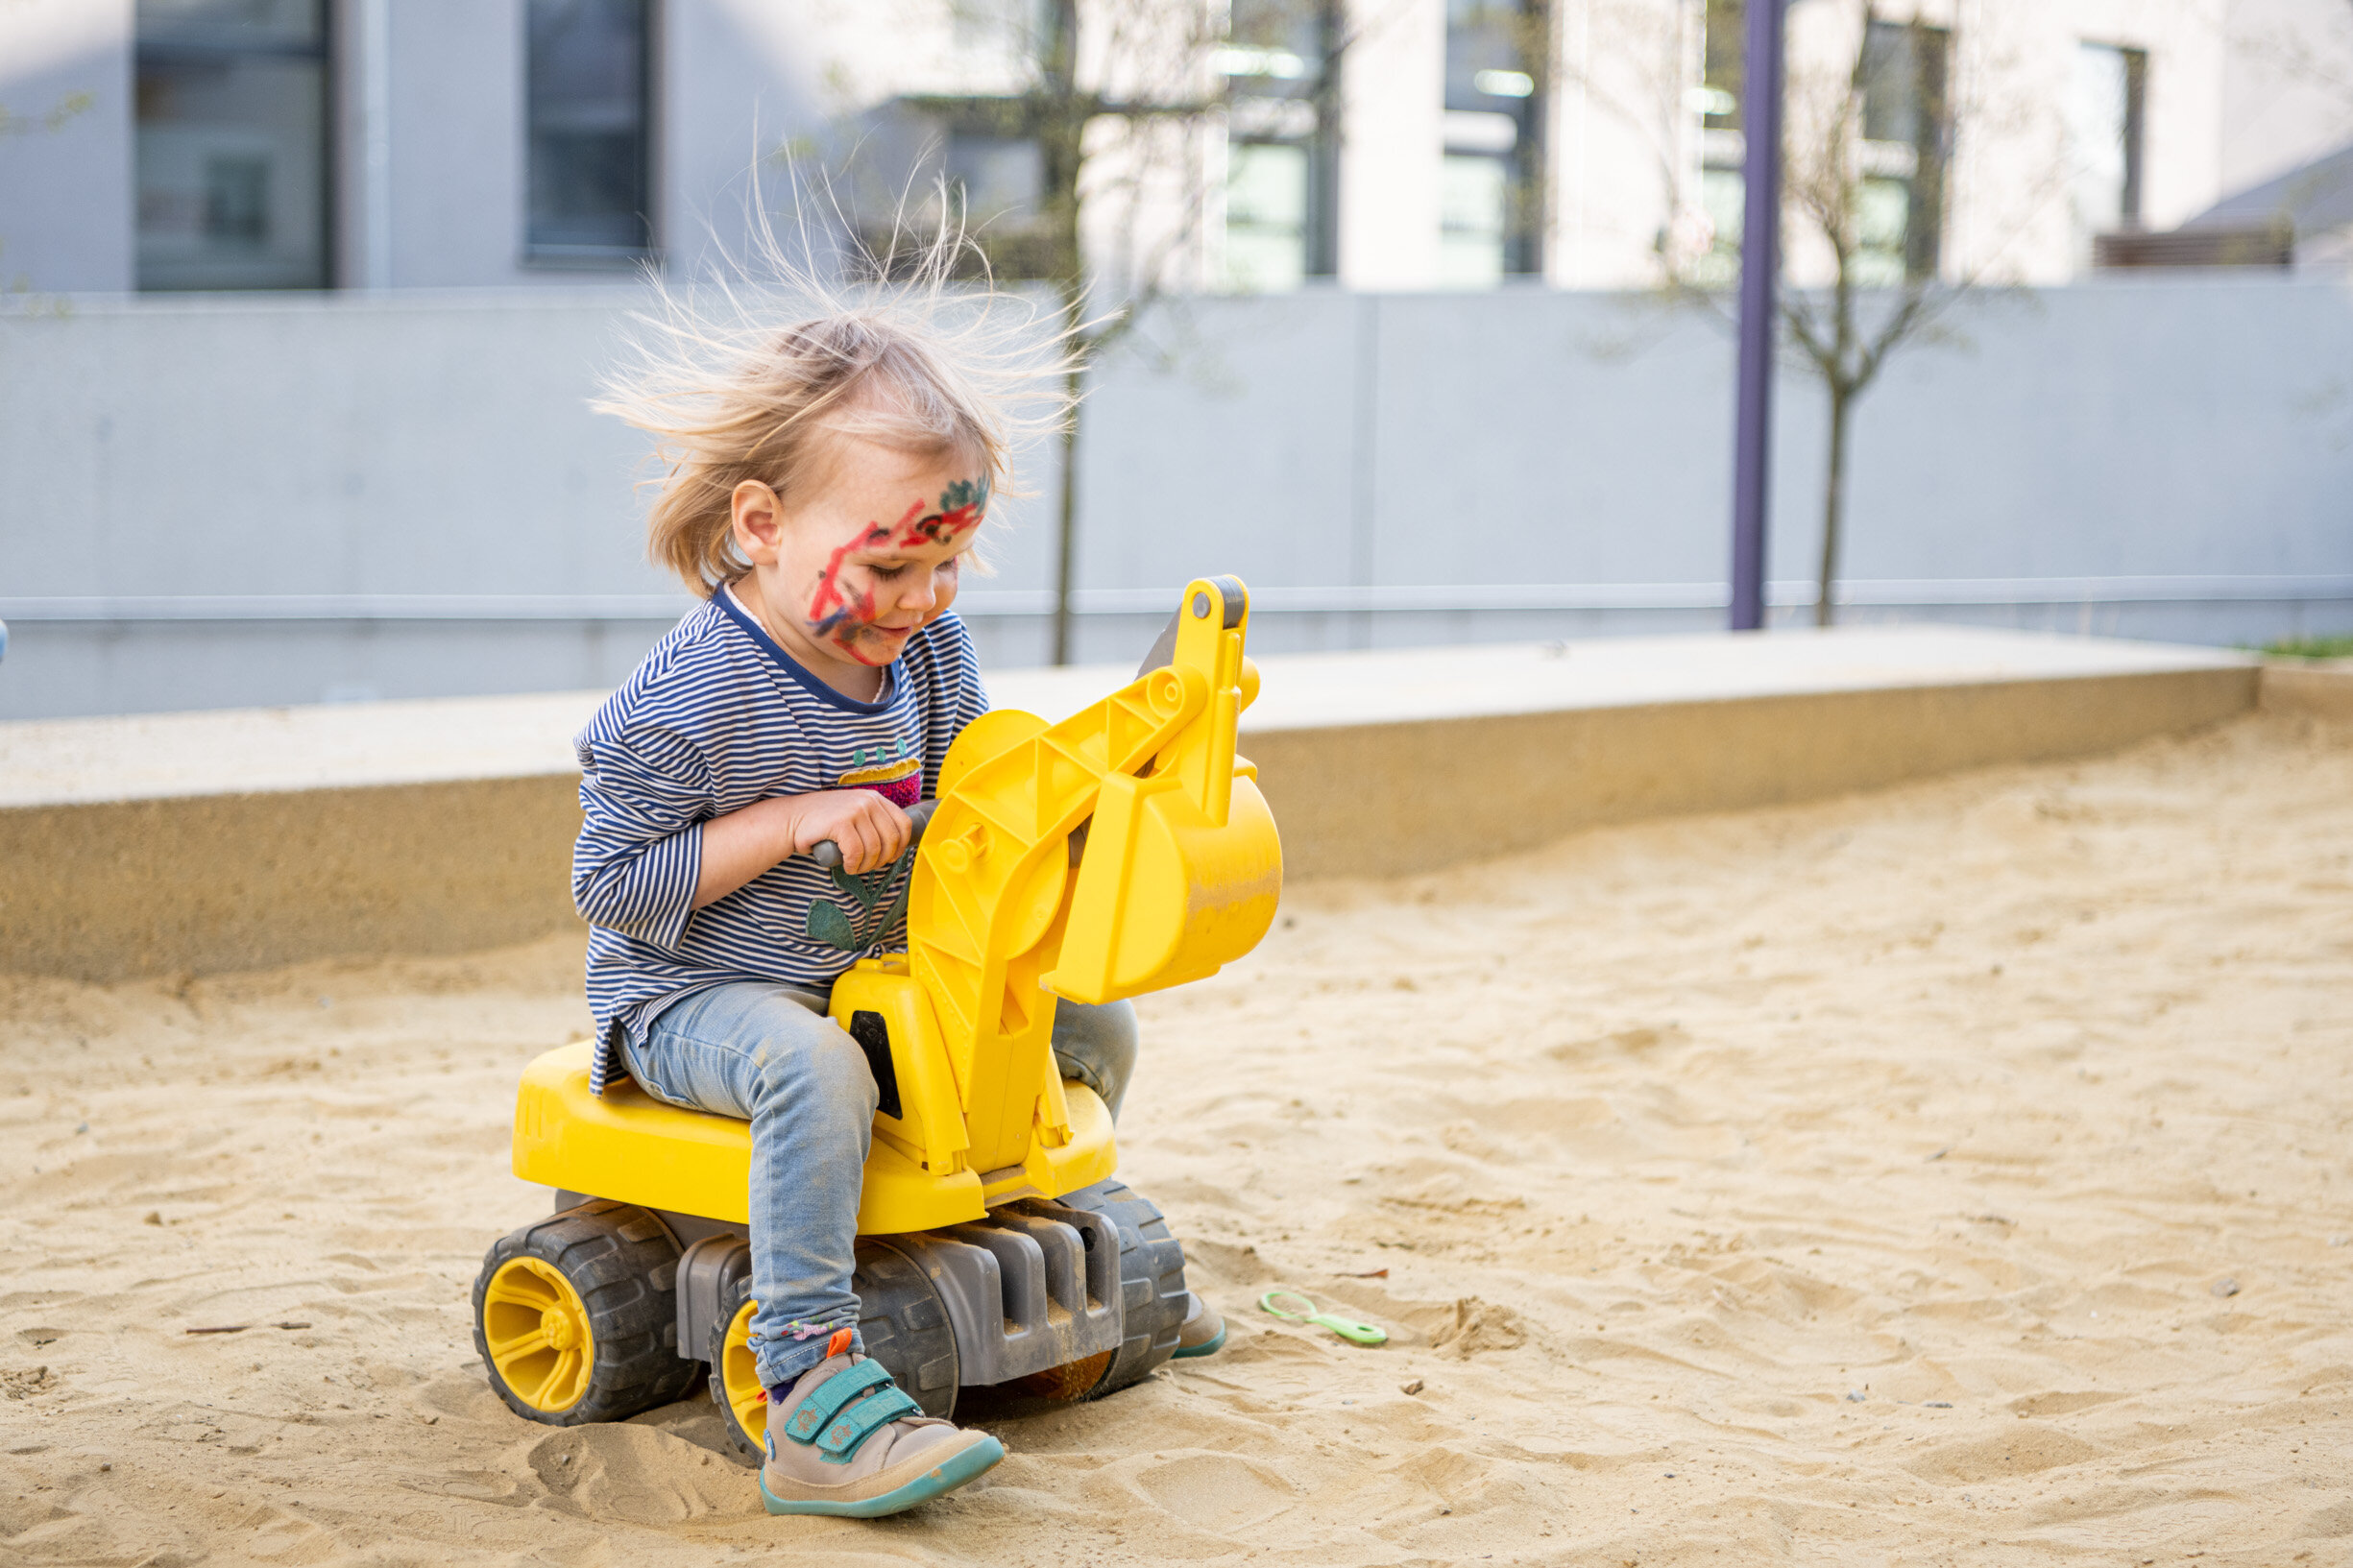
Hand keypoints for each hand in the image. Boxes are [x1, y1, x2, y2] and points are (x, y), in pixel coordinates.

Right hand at [788, 790, 910, 874]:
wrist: (792, 819)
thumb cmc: (824, 822)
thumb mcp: (855, 815)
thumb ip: (874, 823)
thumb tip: (896, 847)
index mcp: (875, 798)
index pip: (904, 823)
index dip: (901, 846)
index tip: (891, 858)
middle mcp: (868, 801)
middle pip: (892, 839)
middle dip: (883, 859)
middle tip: (869, 867)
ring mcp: (855, 810)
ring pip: (874, 849)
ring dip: (866, 865)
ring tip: (856, 867)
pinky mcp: (841, 822)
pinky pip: (856, 853)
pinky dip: (853, 864)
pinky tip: (847, 865)